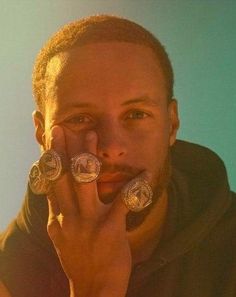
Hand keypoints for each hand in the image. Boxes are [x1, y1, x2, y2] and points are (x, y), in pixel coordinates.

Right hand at [46, 126, 130, 296]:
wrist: (93, 287)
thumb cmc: (78, 259)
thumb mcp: (61, 235)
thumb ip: (58, 212)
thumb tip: (54, 193)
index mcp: (57, 218)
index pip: (50, 183)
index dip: (49, 160)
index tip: (50, 141)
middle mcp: (69, 216)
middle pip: (63, 177)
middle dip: (62, 150)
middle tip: (62, 128)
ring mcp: (89, 222)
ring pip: (85, 182)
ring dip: (88, 156)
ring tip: (92, 135)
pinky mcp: (110, 228)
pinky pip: (124, 201)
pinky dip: (135, 186)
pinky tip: (144, 173)